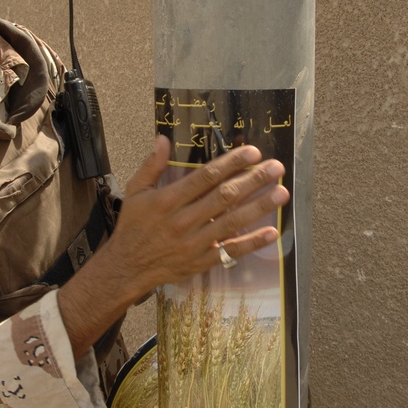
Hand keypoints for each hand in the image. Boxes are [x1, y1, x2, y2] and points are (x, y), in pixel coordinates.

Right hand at [107, 134, 288, 297]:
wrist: (127, 267)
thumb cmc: (132, 227)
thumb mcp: (135, 192)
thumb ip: (151, 165)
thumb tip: (163, 139)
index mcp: (167, 200)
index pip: (205, 177)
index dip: (231, 163)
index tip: (252, 152)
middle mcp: (183, 221)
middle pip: (224, 197)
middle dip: (253, 180)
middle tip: (276, 167)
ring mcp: (194, 243)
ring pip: (232, 222)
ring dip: (259, 207)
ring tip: (281, 193)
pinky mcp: (201, 261)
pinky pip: (230, 251)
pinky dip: (252, 242)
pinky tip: (271, 232)